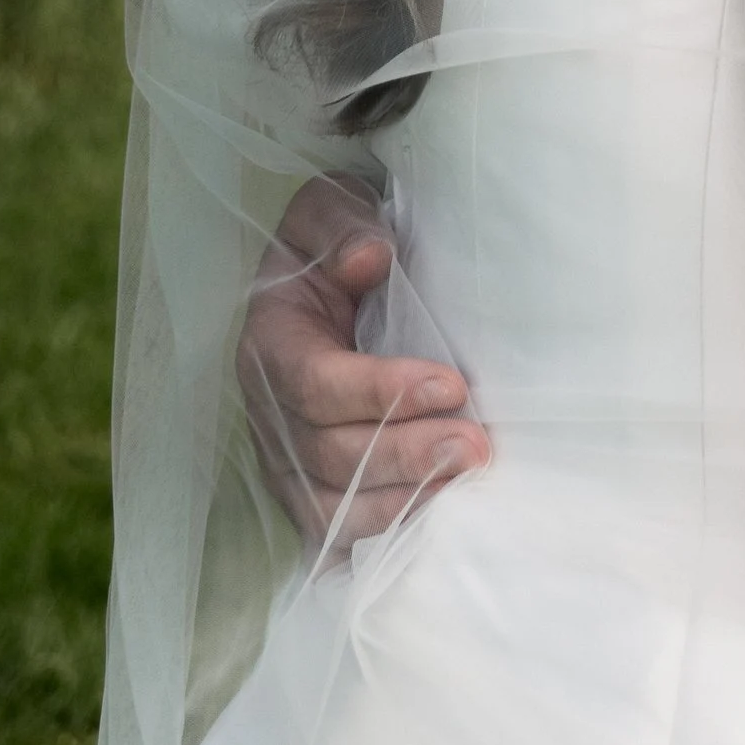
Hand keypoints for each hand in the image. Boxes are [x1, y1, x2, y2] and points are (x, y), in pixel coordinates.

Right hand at [235, 176, 490, 550]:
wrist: (328, 271)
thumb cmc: (336, 241)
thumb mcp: (328, 207)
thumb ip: (342, 226)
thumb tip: (369, 258)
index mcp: (270, 344)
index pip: (316, 382)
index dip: (379, 390)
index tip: (450, 383)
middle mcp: (269, 413)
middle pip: (328, 454)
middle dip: (404, 455)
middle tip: (474, 446)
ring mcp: (285, 462)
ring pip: (330, 507)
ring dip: (400, 502)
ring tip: (464, 484)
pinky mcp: (310, 491)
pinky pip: (334, 534)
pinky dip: (379, 537)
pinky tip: (431, 530)